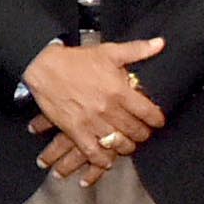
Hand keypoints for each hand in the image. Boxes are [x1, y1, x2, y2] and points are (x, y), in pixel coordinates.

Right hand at [23, 36, 166, 178]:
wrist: (43, 68)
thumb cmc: (77, 60)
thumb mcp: (109, 51)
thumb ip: (137, 50)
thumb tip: (160, 44)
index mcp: (120, 91)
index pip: (149, 113)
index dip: (157, 120)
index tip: (157, 121)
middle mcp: (108, 109)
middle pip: (136, 131)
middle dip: (143, 134)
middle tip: (142, 133)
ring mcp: (91, 122)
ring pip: (118, 144)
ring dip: (126, 146)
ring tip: (127, 143)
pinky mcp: (75, 130)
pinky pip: (93, 152)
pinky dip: (102, 159)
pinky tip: (107, 159)